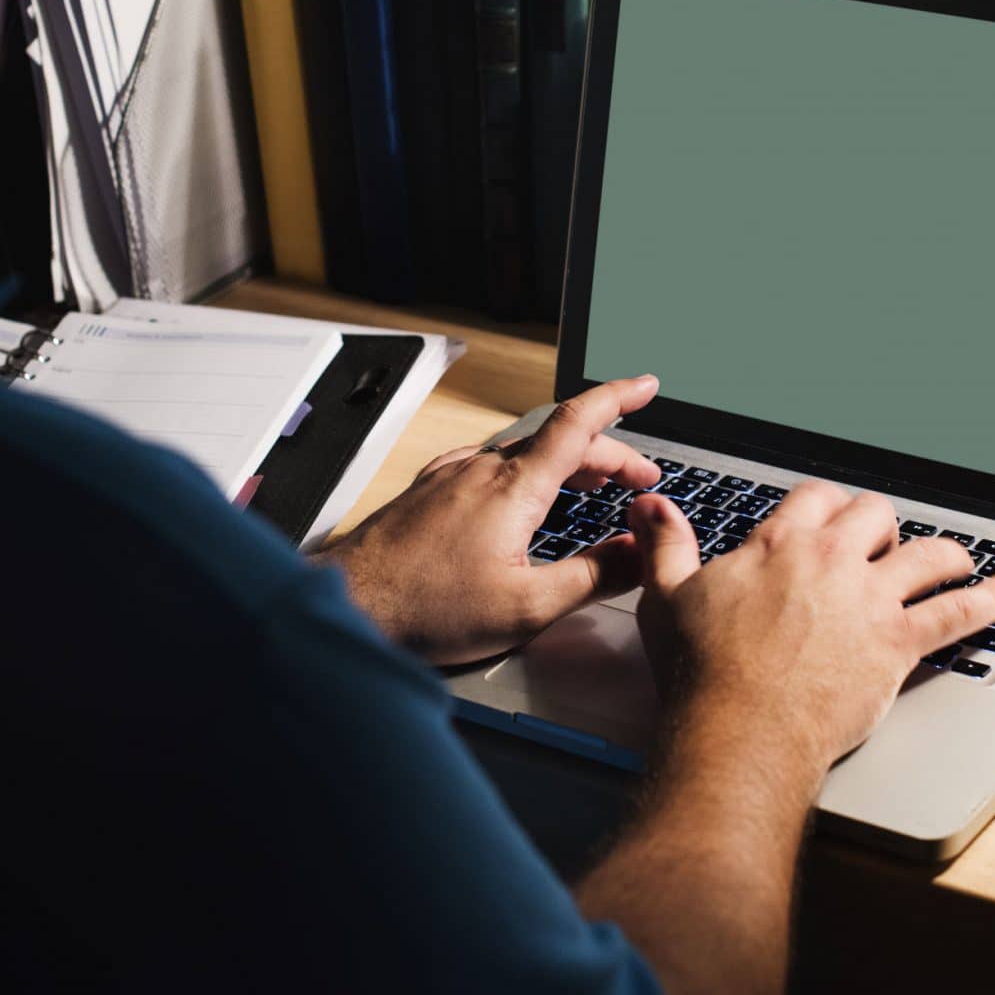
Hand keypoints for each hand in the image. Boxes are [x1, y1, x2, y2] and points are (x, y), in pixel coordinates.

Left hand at [324, 375, 663, 664]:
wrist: (347, 605)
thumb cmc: (425, 609)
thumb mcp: (527, 607)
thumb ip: (591, 576)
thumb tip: (638, 553)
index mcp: (513, 488)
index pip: (578, 423)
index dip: (618, 398)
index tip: (646, 385)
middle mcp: (481, 470)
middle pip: (559, 441)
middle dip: (609, 453)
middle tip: (641, 478)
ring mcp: (451, 477)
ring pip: (523, 452)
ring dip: (567, 462)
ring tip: (593, 484)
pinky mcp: (429, 492)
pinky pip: (488, 465)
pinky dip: (525, 471)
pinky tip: (521, 494)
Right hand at [628, 482, 994, 781]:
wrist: (739, 731)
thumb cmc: (700, 673)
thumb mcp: (667, 596)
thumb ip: (666, 544)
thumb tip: (652, 505)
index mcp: (779, 542)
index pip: (816, 496)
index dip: (827, 504)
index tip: (830, 515)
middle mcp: (832, 560)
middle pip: (876, 514)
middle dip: (882, 525)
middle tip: (884, 542)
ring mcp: (870, 599)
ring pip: (929, 553)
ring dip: (948, 554)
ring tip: (960, 559)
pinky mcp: (898, 643)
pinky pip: (958, 612)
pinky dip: (990, 600)